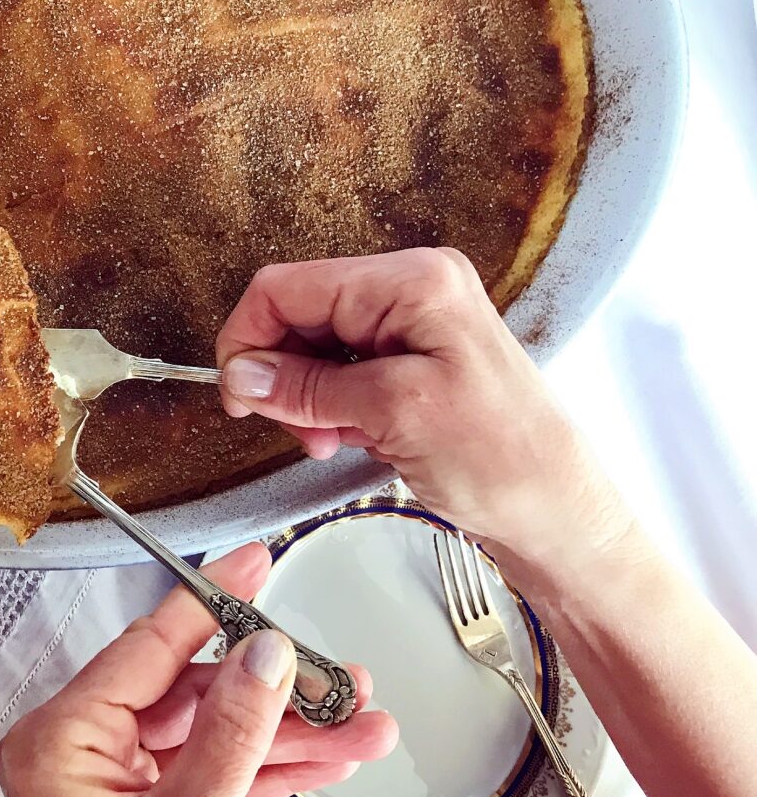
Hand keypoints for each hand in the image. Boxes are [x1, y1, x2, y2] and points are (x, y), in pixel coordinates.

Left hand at [0, 544, 395, 796]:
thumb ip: (232, 733)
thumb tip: (264, 658)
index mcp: (58, 742)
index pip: (145, 647)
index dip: (209, 602)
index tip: (251, 563)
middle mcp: (76, 754)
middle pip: (187, 688)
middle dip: (273, 688)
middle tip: (334, 673)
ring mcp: (110, 784)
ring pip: (209, 730)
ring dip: (286, 730)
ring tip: (355, 720)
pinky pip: (210, 769)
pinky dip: (266, 766)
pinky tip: (324, 755)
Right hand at [214, 248, 630, 567]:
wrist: (558, 516)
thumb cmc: (506, 461)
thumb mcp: (392, 414)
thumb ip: (308, 386)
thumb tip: (243, 374)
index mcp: (412, 281)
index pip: (287, 286)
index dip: (249, 338)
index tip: (237, 394)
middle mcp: (412, 289)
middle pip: (298, 314)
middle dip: (283, 374)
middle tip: (297, 430)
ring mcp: (413, 325)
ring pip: (314, 347)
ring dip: (306, 398)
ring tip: (328, 441)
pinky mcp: (412, 361)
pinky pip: (342, 372)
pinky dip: (331, 408)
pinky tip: (350, 437)